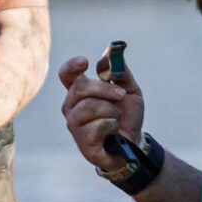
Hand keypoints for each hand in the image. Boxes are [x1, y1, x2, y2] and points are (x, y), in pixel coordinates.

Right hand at [56, 55, 146, 177]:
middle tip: (121, 95)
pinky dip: (111, 126)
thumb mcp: (130, 90)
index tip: (85, 62)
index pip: (67, 75)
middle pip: (80, 88)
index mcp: (80, 92)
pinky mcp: (82, 141)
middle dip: (104, 89)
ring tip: (116, 117)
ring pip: (88, 107)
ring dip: (110, 110)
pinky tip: (113, 131)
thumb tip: (107, 57)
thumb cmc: (127, 117)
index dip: (72, 67)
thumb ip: (121, 72)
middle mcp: (72, 107)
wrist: (134, 143)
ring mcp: (74, 124)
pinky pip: (96, 126)